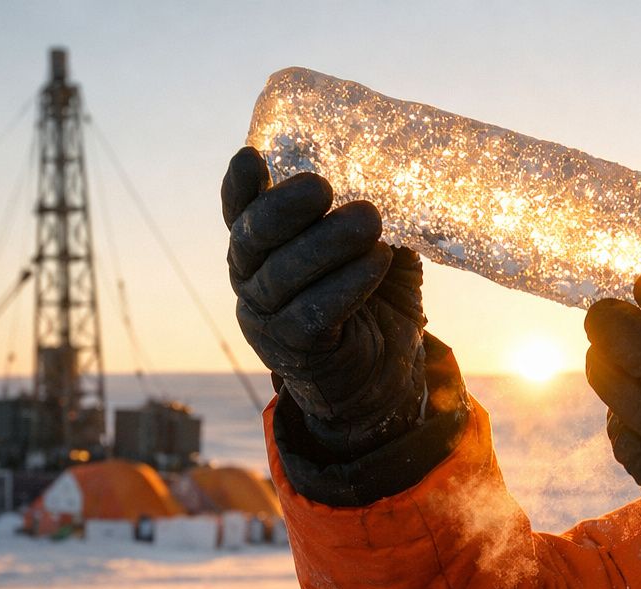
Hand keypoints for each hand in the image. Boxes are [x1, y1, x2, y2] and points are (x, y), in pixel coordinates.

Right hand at [222, 147, 426, 457]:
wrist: (380, 379)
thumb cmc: (373, 305)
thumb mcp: (374, 252)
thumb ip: (372, 220)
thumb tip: (400, 178)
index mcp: (263, 251)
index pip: (240, 214)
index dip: (240, 187)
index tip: (253, 157)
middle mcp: (253, 282)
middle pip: (254, 238)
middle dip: (284, 208)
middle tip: (321, 185)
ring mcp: (268, 319)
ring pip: (284, 274)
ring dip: (327, 243)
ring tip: (368, 219)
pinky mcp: (296, 350)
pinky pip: (315, 313)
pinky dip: (347, 284)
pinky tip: (377, 261)